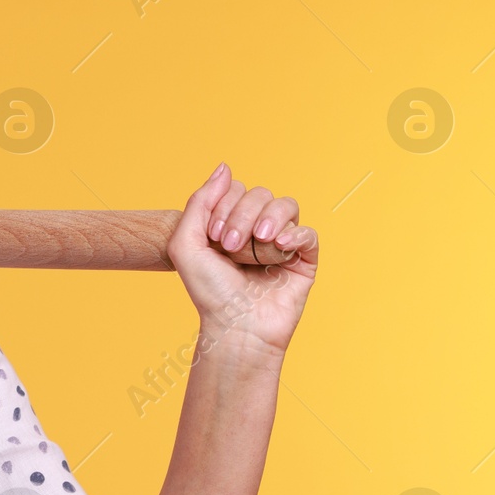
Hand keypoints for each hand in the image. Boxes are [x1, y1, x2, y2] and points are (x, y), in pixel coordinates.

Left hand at [168, 161, 318, 355]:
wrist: (235, 327)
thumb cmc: (209, 291)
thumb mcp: (186, 243)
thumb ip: (199, 201)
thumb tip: (224, 167)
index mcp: (230, 223)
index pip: (236, 189)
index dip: (225, 205)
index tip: (214, 237)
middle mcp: (257, 229)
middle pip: (260, 194)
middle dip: (242, 215)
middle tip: (231, 246)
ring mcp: (282, 243)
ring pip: (286, 205)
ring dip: (268, 220)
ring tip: (258, 242)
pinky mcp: (304, 260)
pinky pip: (308, 232)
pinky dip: (296, 235)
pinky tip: (281, 247)